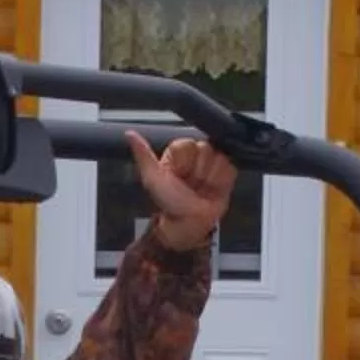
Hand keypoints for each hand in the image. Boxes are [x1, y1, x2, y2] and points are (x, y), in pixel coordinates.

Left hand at [130, 132, 237, 254]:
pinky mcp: (226, 173)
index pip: (189, 142)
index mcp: (178, 154)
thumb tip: (129, 134)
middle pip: (206, 148)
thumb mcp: (152, 178)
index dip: (187, 159)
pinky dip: (222, 180)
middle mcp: (196, 156)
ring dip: (210, 176)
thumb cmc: (169, 203)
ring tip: (202, 188)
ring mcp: (212, 164)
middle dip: (199, 169)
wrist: (188, 225)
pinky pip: (230, 167)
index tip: (181, 173)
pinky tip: (213, 189)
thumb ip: (143, 155)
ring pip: (219, 157)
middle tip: (191, 183)